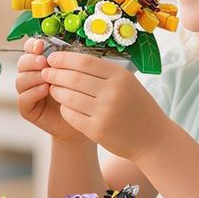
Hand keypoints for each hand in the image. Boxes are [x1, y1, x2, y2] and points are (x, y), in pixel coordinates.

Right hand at [15, 38, 85, 143]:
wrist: (84, 119)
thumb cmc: (81, 93)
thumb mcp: (75, 73)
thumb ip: (66, 61)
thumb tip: (60, 49)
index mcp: (41, 63)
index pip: (30, 49)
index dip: (32, 45)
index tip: (41, 45)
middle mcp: (32, 75)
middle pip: (22, 63)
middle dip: (32, 60)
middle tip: (44, 62)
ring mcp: (27, 92)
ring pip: (21, 79)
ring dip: (33, 76)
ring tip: (47, 77)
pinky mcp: (27, 109)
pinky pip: (23, 98)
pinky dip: (33, 92)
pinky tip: (45, 90)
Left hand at [40, 50, 167, 161]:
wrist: (153, 139)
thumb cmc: (138, 107)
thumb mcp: (128, 82)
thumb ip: (103, 71)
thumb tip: (70, 60)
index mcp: (120, 75)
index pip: (84, 61)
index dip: (64, 59)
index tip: (52, 58)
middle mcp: (113, 92)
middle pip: (73, 78)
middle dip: (55, 74)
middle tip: (45, 72)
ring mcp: (105, 112)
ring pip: (69, 97)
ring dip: (56, 91)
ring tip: (52, 88)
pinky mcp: (97, 130)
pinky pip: (71, 115)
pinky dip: (64, 108)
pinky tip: (64, 105)